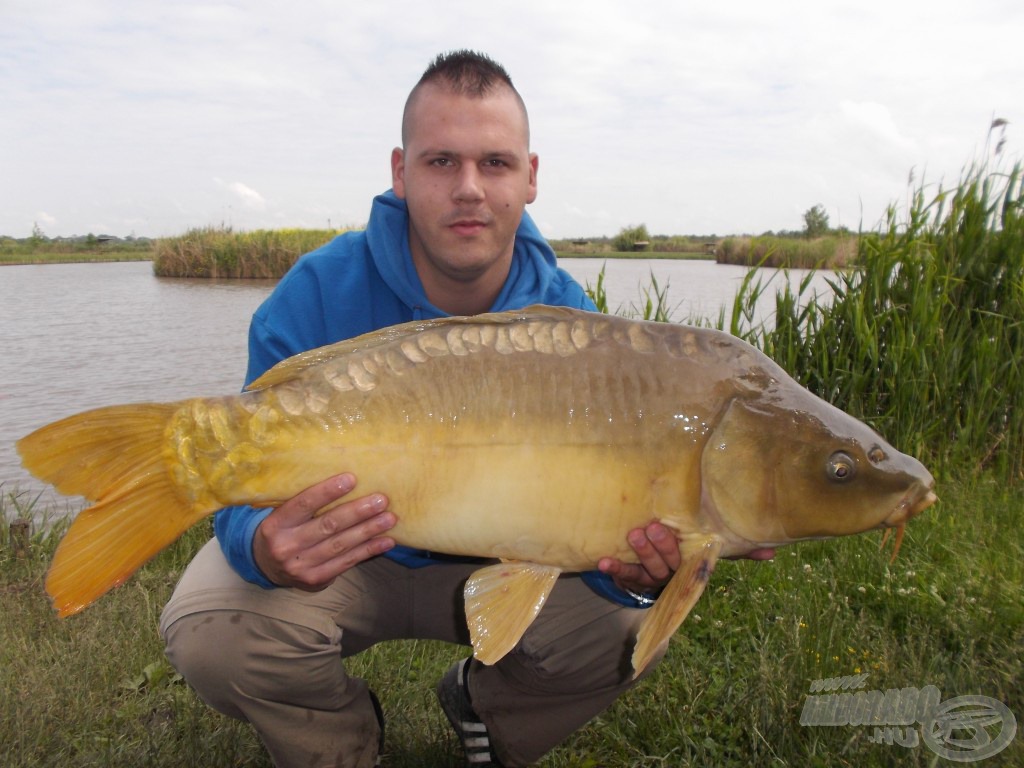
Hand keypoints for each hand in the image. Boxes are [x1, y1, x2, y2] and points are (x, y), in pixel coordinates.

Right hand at [253, 473, 395, 590]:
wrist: (265, 566)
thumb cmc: (283, 530)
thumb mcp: (282, 515)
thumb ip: (305, 503)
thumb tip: (347, 481)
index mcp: (275, 524)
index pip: (303, 504)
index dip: (327, 492)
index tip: (352, 479)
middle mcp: (285, 546)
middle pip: (327, 526)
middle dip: (357, 511)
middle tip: (381, 500)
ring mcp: (300, 566)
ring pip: (340, 545)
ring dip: (368, 530)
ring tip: (389, 518)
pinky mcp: (315, 580)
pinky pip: (347, 562)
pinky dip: (368, 550)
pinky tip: (386, 541)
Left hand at [597, 524, 776, 596]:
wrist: (649, 573)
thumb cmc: (685, 554)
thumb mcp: (709, 550)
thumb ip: (737, 550)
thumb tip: (774, 552)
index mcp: (691, 567)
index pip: (696, 561)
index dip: (699, 552)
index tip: (695, 537)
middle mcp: (673, 575)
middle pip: (670, 565)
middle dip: (663, 547)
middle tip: (654, 527)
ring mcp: (652, 578)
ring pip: (647, 570)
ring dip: (640, 554)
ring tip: (634, 535)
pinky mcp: (631, 579)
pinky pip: (623, 576)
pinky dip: (614, 569)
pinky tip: (603, 561)